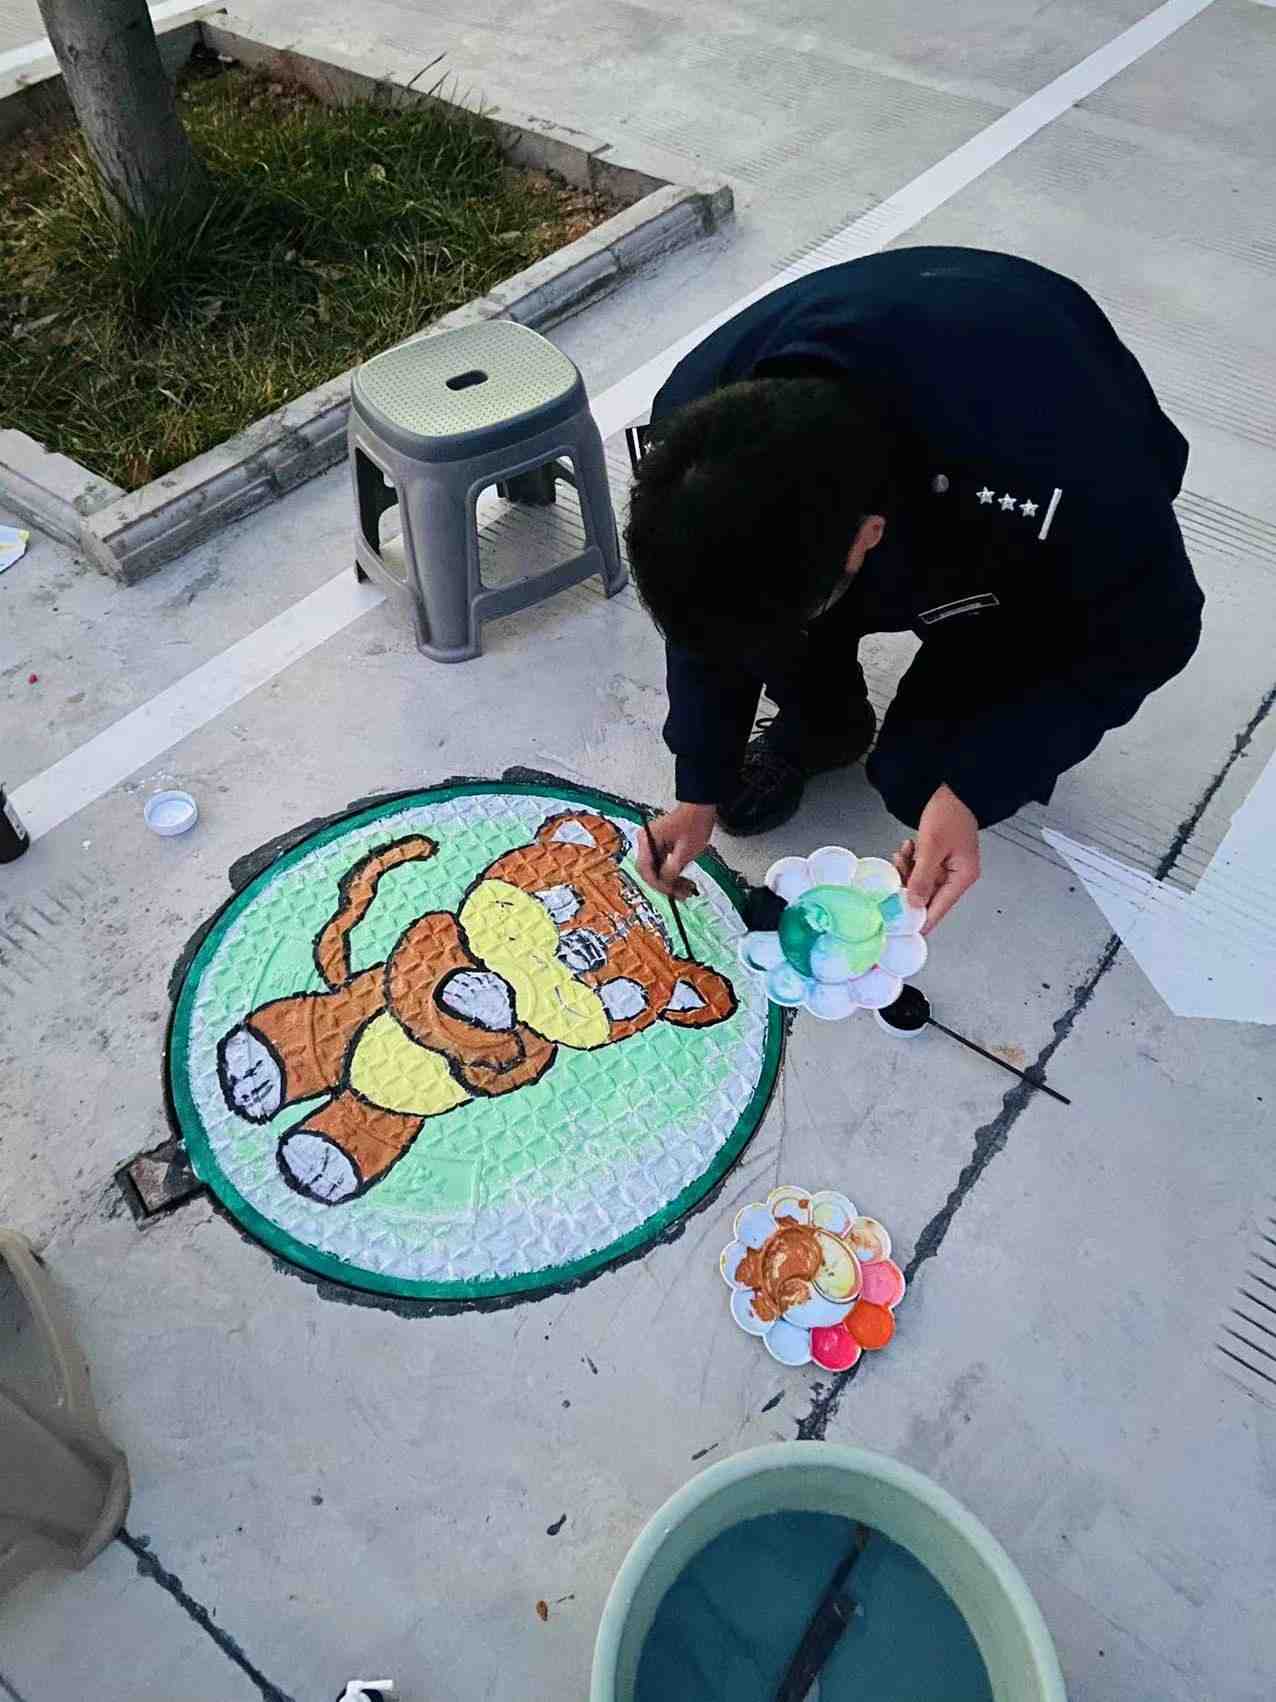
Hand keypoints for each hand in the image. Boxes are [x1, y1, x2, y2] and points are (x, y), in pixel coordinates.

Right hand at [637, 803, 716, 897]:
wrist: (701, 807)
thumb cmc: (694, 822)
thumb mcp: (685, 850)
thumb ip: (673, 869)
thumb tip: (665, 883)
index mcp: (647, 840)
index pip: (646, 869)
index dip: (658, 884)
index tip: (672, 893)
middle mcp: (645, 842)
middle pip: (650, 872)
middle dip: (666, 885)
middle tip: (682, 895)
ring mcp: (652, 845)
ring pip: (657, 871)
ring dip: (672, 882)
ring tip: (688, 890)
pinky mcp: (660, 847)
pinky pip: (663, 865)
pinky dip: (674, 874)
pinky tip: (685, 882)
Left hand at [892, 784, 979, 933]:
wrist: (953, 788)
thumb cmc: (950, 812)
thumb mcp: (931, 847)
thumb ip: (922, 878)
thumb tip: (914, 903)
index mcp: (963, 876)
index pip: (940, 908)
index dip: (921, 918)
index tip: (902, 927)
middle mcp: (958, 874)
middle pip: (928, 895)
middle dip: (909, 886)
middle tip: (896, 876)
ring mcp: (948, 866)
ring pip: (921, 881)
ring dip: (908, 871)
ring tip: (904, 854)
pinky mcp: (939, 857)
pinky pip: (920, 868)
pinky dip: (910, 861)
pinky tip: (908, 848)